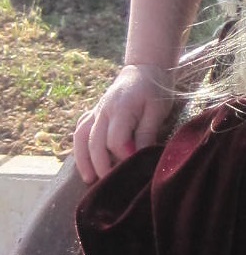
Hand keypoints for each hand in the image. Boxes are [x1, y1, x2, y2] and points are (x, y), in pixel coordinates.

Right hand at [73, 64, 173, 181]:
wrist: (142, 71)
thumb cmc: (153, 91)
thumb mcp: (157, 110)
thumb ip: (146, 132)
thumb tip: (140, 156)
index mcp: (121, 108)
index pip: (115, 140)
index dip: (124, 156)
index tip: (135, 166)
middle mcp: (103, 111)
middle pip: (95, 143)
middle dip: (101, 165)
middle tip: (111, 183)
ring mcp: (95, 112)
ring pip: (81, 138)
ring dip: (83, 160)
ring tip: (89, 179)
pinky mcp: (92, 114)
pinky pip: (79, 131)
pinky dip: (78, 148)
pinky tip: (83, 163)